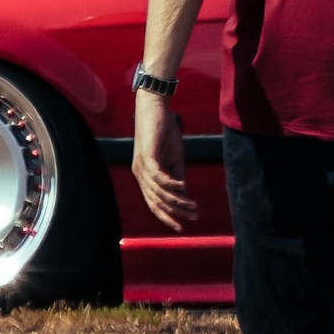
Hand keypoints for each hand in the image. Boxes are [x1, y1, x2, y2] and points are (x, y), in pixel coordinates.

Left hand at [132, 94, 197, 230]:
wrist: (155, 107)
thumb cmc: (164, 132)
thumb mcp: (174, 158)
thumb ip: (177, 178)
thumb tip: (184, 197)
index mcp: (144, 177)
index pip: (154, 204)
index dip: (167, 217)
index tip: (183, 226)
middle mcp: (139, 174)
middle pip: (156, 202)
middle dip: (175, 213)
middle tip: (194, 218)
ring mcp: (141, 166)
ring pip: (158, 192)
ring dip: (177, 201)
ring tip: (193, 206)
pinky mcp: (147, 155)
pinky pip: (158, 176)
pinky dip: (171, 184)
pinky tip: (184, 188)